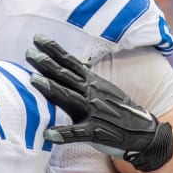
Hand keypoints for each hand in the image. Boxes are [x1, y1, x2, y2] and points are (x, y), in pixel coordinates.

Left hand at [25, 34, 172, 171]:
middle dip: (46, 64)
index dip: (54, 50)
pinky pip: (78, 133)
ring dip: (51, 89)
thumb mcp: (102, 88)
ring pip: (69, 98)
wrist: (143, 132)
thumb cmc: (118, 109)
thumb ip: (84, 78)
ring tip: (33, 80)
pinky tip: (48, 134)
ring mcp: (93, 112)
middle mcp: (90, 94)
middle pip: (65, 76)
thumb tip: (69, 63)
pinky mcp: (96, 132)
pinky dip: (63, 134)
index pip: (70, 63)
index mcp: (91, 83)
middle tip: (28, 53)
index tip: (37, 38)